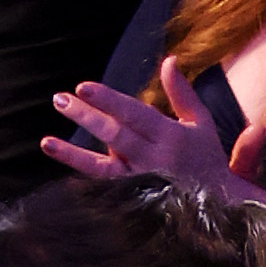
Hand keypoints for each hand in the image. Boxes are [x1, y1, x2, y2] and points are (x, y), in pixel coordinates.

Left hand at [45, 55, 260, 193]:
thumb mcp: (201, 122)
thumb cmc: (207, 158)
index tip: (83, 87)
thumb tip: (168, 60)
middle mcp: (155, 159)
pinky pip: (103, 188)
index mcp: (171, 135)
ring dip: (72, 154)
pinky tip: (60, 168)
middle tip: (59, 99)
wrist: (219, 206)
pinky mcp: (133, 201)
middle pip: (114, 134)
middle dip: (86, 117)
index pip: (133, 113)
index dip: (107, 100)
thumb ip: (182, 93)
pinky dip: (82, 179)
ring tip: (46, 142)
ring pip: (103, 167)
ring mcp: (142, 182)